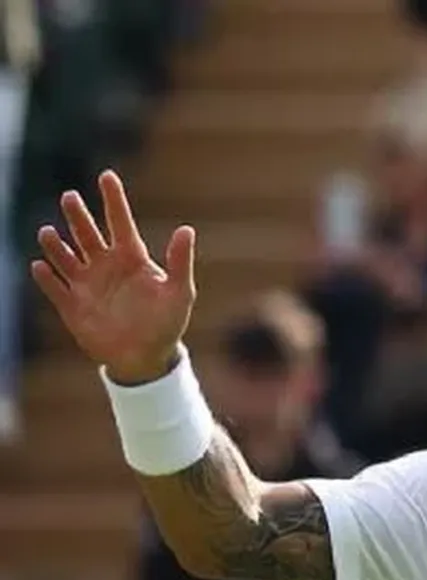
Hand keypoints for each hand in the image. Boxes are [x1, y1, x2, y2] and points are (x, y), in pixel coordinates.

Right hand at [31, 171, 196, 384]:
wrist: (147, 356)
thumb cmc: (167, 323)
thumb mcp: (180, 292)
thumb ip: (180, 261)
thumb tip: (186, 229)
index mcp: (132, 258)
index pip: (120, 222)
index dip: (113, 200)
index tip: (106, 175)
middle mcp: (106, 266)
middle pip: (87, 234)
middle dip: (78, 216)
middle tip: (70, 197)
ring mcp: (87, 284)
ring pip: (65, 257)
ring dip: (56, 245)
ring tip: (49, 232)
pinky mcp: (73, 306)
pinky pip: (55, 288)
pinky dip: (47, 278)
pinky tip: (40, 266)